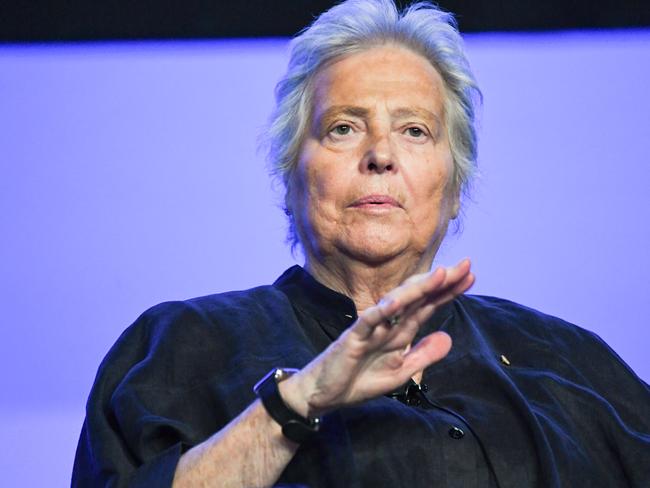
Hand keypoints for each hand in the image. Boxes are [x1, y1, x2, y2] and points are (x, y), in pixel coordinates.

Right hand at [281, 259, 473, 416]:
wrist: (325, 393)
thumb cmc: (360, 379)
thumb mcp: (401, 371)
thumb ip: (423, 355)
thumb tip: (448, 337)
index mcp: (399, 331)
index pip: (428, 306)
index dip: (448, 292)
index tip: (471, 276)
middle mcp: (388, 324)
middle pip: (418, 298)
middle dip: (441, 282)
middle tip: (466, 264)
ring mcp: (370, 328)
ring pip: (397, 303)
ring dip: (418, 289)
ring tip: (440, 275)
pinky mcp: (353, 338)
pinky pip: (367, 322)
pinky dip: (381, 312)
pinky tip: (395, 303)